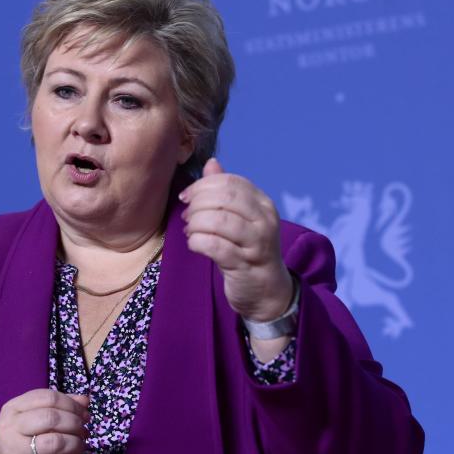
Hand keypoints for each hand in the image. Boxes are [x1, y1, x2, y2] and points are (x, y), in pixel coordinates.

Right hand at [0, 389, 88, 453]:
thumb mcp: (33, 420)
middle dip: (75, 423)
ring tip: (81, 445)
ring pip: (56, 443)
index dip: (71, 404)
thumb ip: (58, 407)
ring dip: (76, 444)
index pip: (47, 398)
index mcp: (12, 409)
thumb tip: (84, 400)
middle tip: (83, 431)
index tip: (84, 414)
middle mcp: (10, 429)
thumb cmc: (21, 442)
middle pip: (51, 418)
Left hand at [179, 158, 293, 322]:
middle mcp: (265, 220)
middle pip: (225, 198)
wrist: (267, 291)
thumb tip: (211, 163)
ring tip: (190, 230)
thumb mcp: (241, 218)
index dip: (203, 185)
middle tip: (187, 215)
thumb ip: (226, 191)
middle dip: (198, 203)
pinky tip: (194, 244)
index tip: (186, 197)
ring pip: (219, 221)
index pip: (231, 182)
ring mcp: (257, 243)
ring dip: (196, 224)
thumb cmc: (249, 250)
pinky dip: (197, 242)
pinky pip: (214, 246)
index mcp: (264, 204)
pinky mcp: (244, 265)